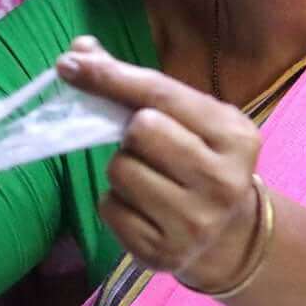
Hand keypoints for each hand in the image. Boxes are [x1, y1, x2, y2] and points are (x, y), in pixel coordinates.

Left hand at [54, 35, 264, 290]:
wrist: (229, 236)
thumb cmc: (200, 160)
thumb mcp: (188, 118)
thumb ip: (137, 84)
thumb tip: (79, 51)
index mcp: (235, 136)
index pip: (161, 94)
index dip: (111, 76)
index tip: (70, 63)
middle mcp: (223, 181)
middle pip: (139, 131)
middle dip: (132, 134)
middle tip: (151, 149)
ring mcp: (195, 223)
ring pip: (120, 170)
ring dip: (123, 169)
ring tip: (150, 179)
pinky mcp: (163, 253)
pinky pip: (109, 208)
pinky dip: (116, 203)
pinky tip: (144, 208)